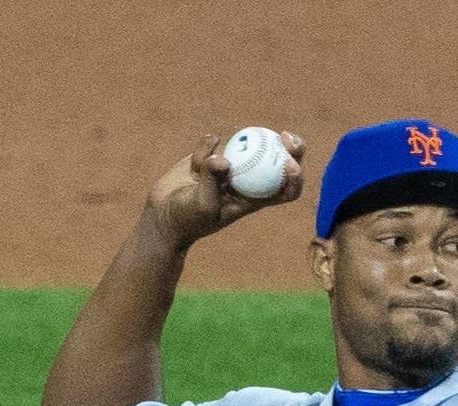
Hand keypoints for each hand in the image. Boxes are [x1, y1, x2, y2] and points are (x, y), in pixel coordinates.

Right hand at [145, 130, 306, 250]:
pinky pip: (216, 141)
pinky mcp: (211, 155)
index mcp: (255, 199)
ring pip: (249, 145)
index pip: (287, 190)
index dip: (295, 177)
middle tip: (286, 136)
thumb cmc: (188, 218)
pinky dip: (206, 145)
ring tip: (225, 146)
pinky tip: (194, 163)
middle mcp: (248, 180)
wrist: (162, 214)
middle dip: (291, 147)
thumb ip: (212, 180)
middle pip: (280, 161)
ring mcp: (231, 166)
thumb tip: (224, 158)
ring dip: (249, 140)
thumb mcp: (202, 204)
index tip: (290, 164)